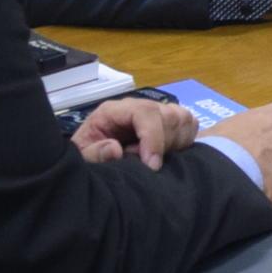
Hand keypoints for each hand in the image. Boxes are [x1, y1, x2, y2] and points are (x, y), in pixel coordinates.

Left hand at [70, 97, 196, 169]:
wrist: (92, 156)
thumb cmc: (88, 154)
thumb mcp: (81, 156)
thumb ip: (93, 154)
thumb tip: (115, 149)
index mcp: (115, 111)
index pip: (145, 112)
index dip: (153, 137)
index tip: (152, 165)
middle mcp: (139, 107)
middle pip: (168, 115)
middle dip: (163, 145)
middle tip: (146, 165)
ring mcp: (156, 112)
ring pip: (183, 118)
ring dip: (176, 143)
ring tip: (156, 159)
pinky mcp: (169, 122)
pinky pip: (190, 125)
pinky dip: (185, 141)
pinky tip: (168, 154)